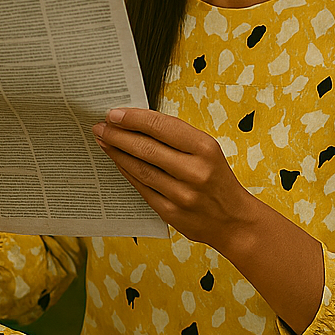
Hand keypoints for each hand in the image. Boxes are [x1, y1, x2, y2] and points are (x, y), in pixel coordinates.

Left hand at [92, 106, 256, 249]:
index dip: (133, 118)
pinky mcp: (171, 212)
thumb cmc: (218, 180)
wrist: (234, 221)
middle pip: (146, 148)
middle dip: (118, 135)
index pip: (161, 126)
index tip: (114, 113)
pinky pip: (142, 188)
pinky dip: (127, 172)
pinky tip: (117, 162)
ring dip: (117, 153)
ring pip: (140, 168)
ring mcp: (182, 194)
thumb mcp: (208, 151)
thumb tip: (138, 123)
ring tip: (103, 141)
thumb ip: (177, 138)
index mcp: (205, 148)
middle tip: (100, 126)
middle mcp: (194, 171)